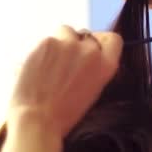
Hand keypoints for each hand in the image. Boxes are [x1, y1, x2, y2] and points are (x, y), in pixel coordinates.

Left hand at [8, 26, 122, 136]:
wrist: (38, 120)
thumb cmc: (63, 114)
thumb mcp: (93, 91)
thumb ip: (95, 69)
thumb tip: (87, 54)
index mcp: (106, 66)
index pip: (113, 39)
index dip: (102, 41)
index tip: (92, 47)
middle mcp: (91, 51)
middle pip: (87, 35)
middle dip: (77, 44)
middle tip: (65, 62)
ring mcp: (69, 44)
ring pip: (66, 31)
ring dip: (60, 42)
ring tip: (50, 65)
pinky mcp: (48, 42)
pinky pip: (48, 39)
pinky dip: (43, 50)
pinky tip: (37, 68)